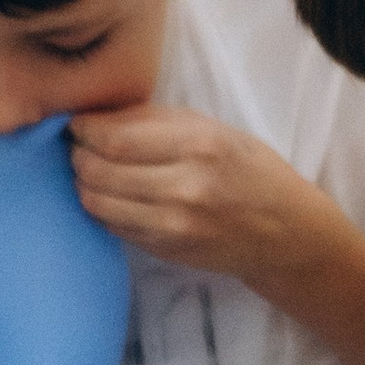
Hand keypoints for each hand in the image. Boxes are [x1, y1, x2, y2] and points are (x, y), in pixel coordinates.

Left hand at [70, 103, 331, 290]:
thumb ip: (158, 120)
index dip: (84, 130)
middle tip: (79, 147)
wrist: (286, 233)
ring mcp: (174, 224)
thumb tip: (99, 116)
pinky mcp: (166, 249)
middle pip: (97, 170)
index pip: (114, 138)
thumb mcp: (217, 131)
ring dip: (84, 183)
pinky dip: (103, 208)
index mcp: (200, 146)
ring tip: (92, 171)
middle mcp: (185, 187)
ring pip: (96, 201)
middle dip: (78, 155)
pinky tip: (115, 196)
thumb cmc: (252, 172)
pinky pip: (112, 225)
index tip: (79, 124)